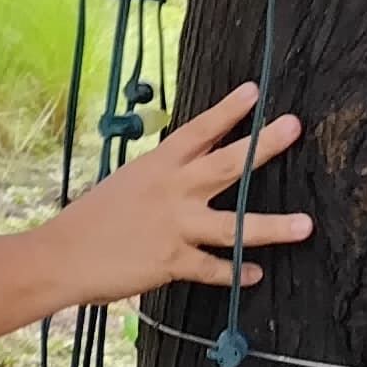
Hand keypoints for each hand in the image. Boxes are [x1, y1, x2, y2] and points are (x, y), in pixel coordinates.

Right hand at [46, 81, 308, 302]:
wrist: (61, 256)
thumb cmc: (91, 218)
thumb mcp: (128, 183)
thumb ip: (163, 175)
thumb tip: (192, 165)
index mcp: (157, 166)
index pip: (197, 131)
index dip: (227, 111)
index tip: (254, 92)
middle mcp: (171, 191)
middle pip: (226, 165)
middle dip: (262, 146)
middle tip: (293, 127)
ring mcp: (175, 227)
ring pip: (233, 226)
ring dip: (272, 226)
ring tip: (305, 225)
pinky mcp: (172, 262)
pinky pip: (212, 268)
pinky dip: (234, 273)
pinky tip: (254, 274)